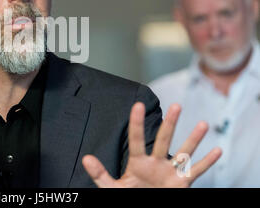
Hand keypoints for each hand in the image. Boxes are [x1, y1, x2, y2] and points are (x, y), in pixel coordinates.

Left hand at [82, 102, 221, 187]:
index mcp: (138, 162)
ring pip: (184, 153)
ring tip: (203, 124)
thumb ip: (100, 174)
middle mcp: (156, 163)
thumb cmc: (129, 195)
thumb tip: (85, 159)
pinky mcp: (181, 184)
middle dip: (170, 124)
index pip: (136, 139)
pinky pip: (196, 172)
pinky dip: (207, 163)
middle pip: (164, 140)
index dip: (136, 123)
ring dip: (193, 140)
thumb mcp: (111, 187)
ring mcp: (170, 172)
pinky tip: (217, 151)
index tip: (137, 105)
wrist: (141, 205)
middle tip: (176, 106)